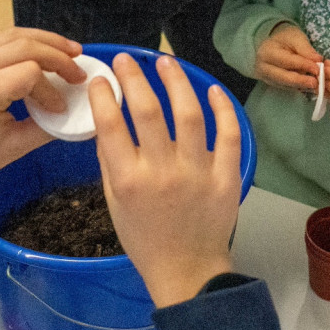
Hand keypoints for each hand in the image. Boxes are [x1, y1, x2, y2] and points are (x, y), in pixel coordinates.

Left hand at [0, 29, 85, 215]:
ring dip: (44, 40)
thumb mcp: (11, 149)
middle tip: (80, 69)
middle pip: (24, 44)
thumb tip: (74, 113)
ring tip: (70, 51)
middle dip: (58, 54)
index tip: (61, 108)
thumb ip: (45, 129)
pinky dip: (24, 42)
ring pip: (12, 34)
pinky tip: (42, 52)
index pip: (30, 73)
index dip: (52, 88)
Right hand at [91, 53, 240, 306]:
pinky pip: (229, 135)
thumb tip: (107, 119)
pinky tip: (211, 90)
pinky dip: (222, 109)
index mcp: (129, 180)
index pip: (111, 125)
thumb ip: (111, 161)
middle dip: (134, 78)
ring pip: (189, 114)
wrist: (187, 269)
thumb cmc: (144, 238)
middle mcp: (162, 172)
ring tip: (166, 62)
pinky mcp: (227, 177)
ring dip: (176, 82)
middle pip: (147, 111)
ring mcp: (198, 173)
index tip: (100, 79)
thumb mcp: (114, 202)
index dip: (103, 95)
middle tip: (127, 60)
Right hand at [254, 23, 322, 91]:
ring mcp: (266, 78)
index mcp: (267, 52)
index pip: (286, 61)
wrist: (275, 44)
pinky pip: (287, 88)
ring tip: (316, 84)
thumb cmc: (285, 39)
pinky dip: (298, 87)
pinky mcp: (272, 84)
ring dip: (301, 86)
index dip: (302, 65)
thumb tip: (318, 60)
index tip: (317, 69)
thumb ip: (306, 49)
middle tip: (315, 82)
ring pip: (285, 85)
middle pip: (283, 77)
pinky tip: (309, 86)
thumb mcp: (296, 37)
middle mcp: (263, 67)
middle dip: (300, 81)